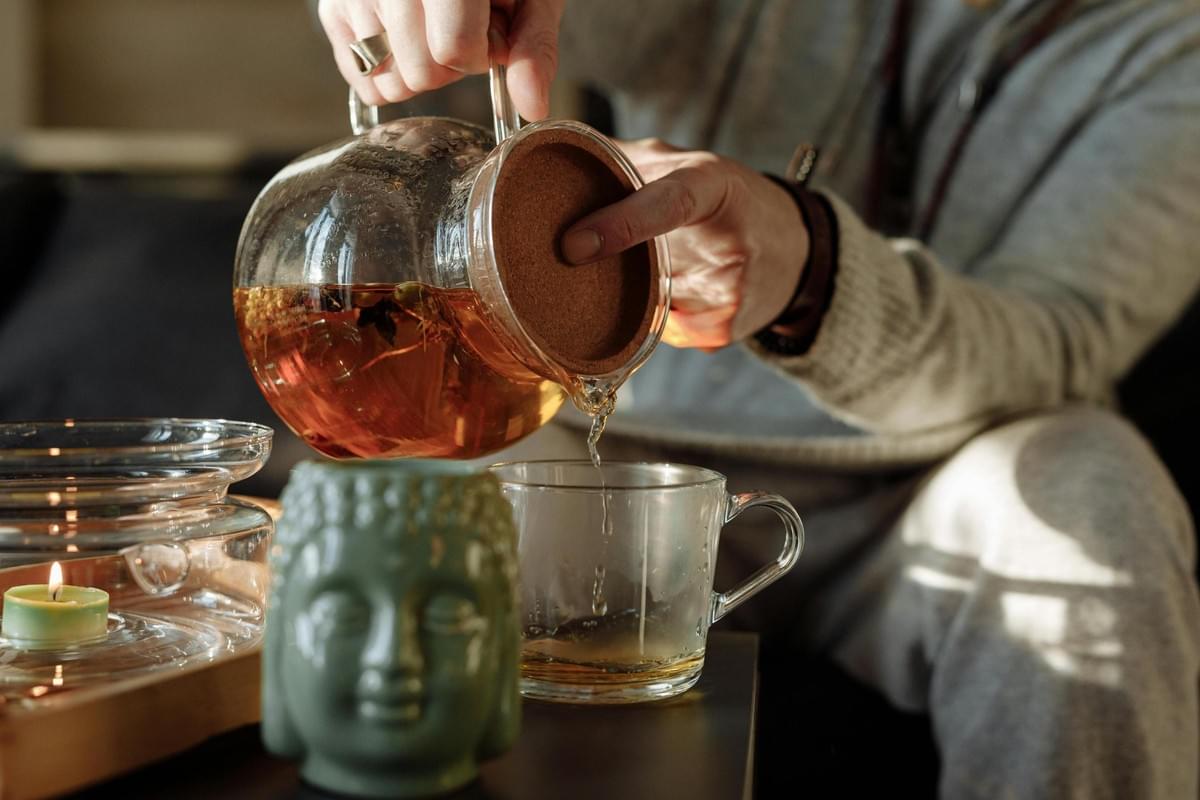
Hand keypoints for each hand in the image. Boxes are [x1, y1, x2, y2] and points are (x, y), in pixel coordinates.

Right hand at [317, 0, 563, 120]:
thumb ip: (531, 47)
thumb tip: (531, 106)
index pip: (453, 48)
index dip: (477, 55)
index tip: (486, 36)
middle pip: (419, 70)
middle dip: (446, 66)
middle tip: (457, 31)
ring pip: (387, 75)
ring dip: (416, 66)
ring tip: (429, 27)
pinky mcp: (332, 4)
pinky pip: (357, 72)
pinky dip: (384, 69)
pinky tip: (404, 41)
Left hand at [562, 139, 809, 348]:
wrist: (795, 253)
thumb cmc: (726, 202)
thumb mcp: (685, 167)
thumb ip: (627, 163)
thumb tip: (554, 155)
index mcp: (714, 185)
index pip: (666, 202)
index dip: (618, 224)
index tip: (572, 245)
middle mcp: (727, 242)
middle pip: (642, 267)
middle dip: (601, 270)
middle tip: (572, 265)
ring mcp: (726, 292)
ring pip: (641, 302)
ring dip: (622, 292)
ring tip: (642, 272)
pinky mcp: (720, 330)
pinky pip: (656, 328)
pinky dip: (643, 314)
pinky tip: (663, 296)